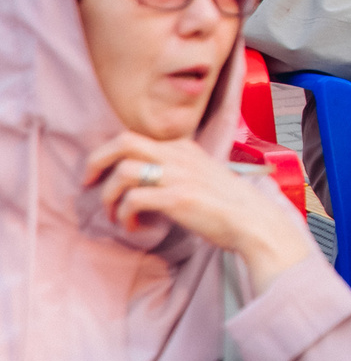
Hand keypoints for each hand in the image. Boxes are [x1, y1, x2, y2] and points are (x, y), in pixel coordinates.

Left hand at [84, 132, 313, 294]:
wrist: (253, 221)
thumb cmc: (228, 203)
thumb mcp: (202, 173)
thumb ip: (176, 167)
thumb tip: (144, 175)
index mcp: (184, 147)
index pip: (136, 135)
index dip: (109, 152)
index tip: (100, 173)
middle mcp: (179, 155)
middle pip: (123, 141)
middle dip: (96, 161)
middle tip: (88, 183)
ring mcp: (179, 176)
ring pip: (123, 171)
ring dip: (109, 197)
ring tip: (115, 215)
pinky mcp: (178, 198)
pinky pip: (134, 199)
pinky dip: (124, 215)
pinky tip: (134, 226)